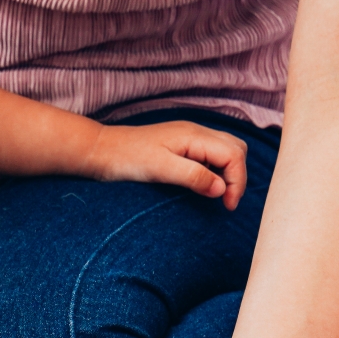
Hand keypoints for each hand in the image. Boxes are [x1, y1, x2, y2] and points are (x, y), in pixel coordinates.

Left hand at [85, 122, 248, 209]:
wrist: (101, 151)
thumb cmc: (127, 158)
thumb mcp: (160, 169)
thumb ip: (193, 176)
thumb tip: (221, 189)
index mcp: (194, 135)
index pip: (234, 155)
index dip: (237, 182)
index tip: (227, 205)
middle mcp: (195, 132)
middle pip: (236, 149)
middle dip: (237, 175)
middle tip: (224, 201)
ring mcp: (189, 138)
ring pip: (225, 150)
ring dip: (227, 172)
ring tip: (215, 194)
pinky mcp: (181, 145)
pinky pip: (210, 155)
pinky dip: (215, 170)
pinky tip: (201, 184)